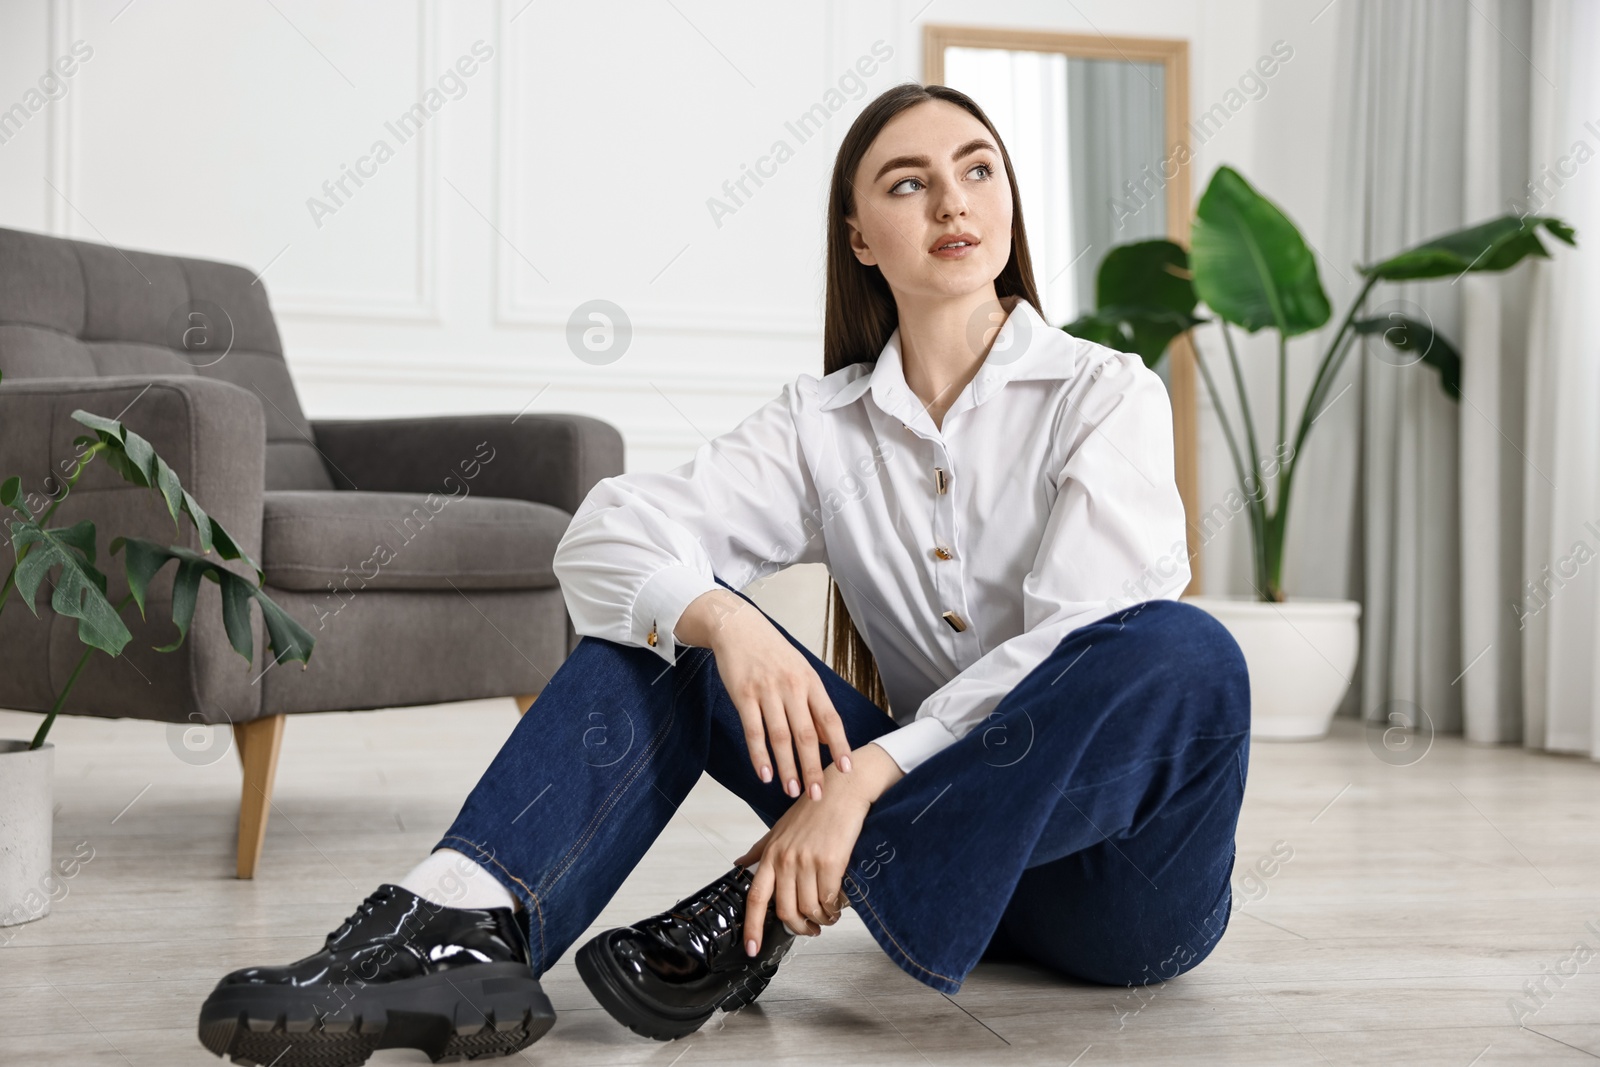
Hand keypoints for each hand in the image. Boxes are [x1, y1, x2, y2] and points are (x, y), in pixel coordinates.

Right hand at [676, 588, 852, 800]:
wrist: (738, 626)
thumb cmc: (773, 652)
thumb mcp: (801, 672)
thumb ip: (814, 705)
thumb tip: (829, 740)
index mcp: (810, 681)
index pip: (830, 719)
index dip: (840, 746)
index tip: (846, 770)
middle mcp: (791, 687)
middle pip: (806, 734)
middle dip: (813, 768)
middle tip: (817, 795)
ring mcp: (766, 691)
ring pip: (780, 737)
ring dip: (787, 768)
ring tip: (792, 790)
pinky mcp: (743, 695)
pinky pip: (753, 731)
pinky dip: (759, 755)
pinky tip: (764, 774)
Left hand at [735, 742, 905, 954]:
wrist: (842, 790)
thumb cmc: (812, 809)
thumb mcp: (779, 829)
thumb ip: (759, 850)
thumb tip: (739, 864)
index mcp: (771, 855)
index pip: (755, 898)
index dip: (752, 927)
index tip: (752, 949)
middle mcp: (786, 860)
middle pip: (786, 911)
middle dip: (799, 928)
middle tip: (810, 930)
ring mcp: (807, 861)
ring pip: (809, 908)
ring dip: (821, 920)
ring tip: (828, 917)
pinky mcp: (831, 862)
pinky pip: (829, 899)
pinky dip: (834, 909)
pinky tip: (838, 905)